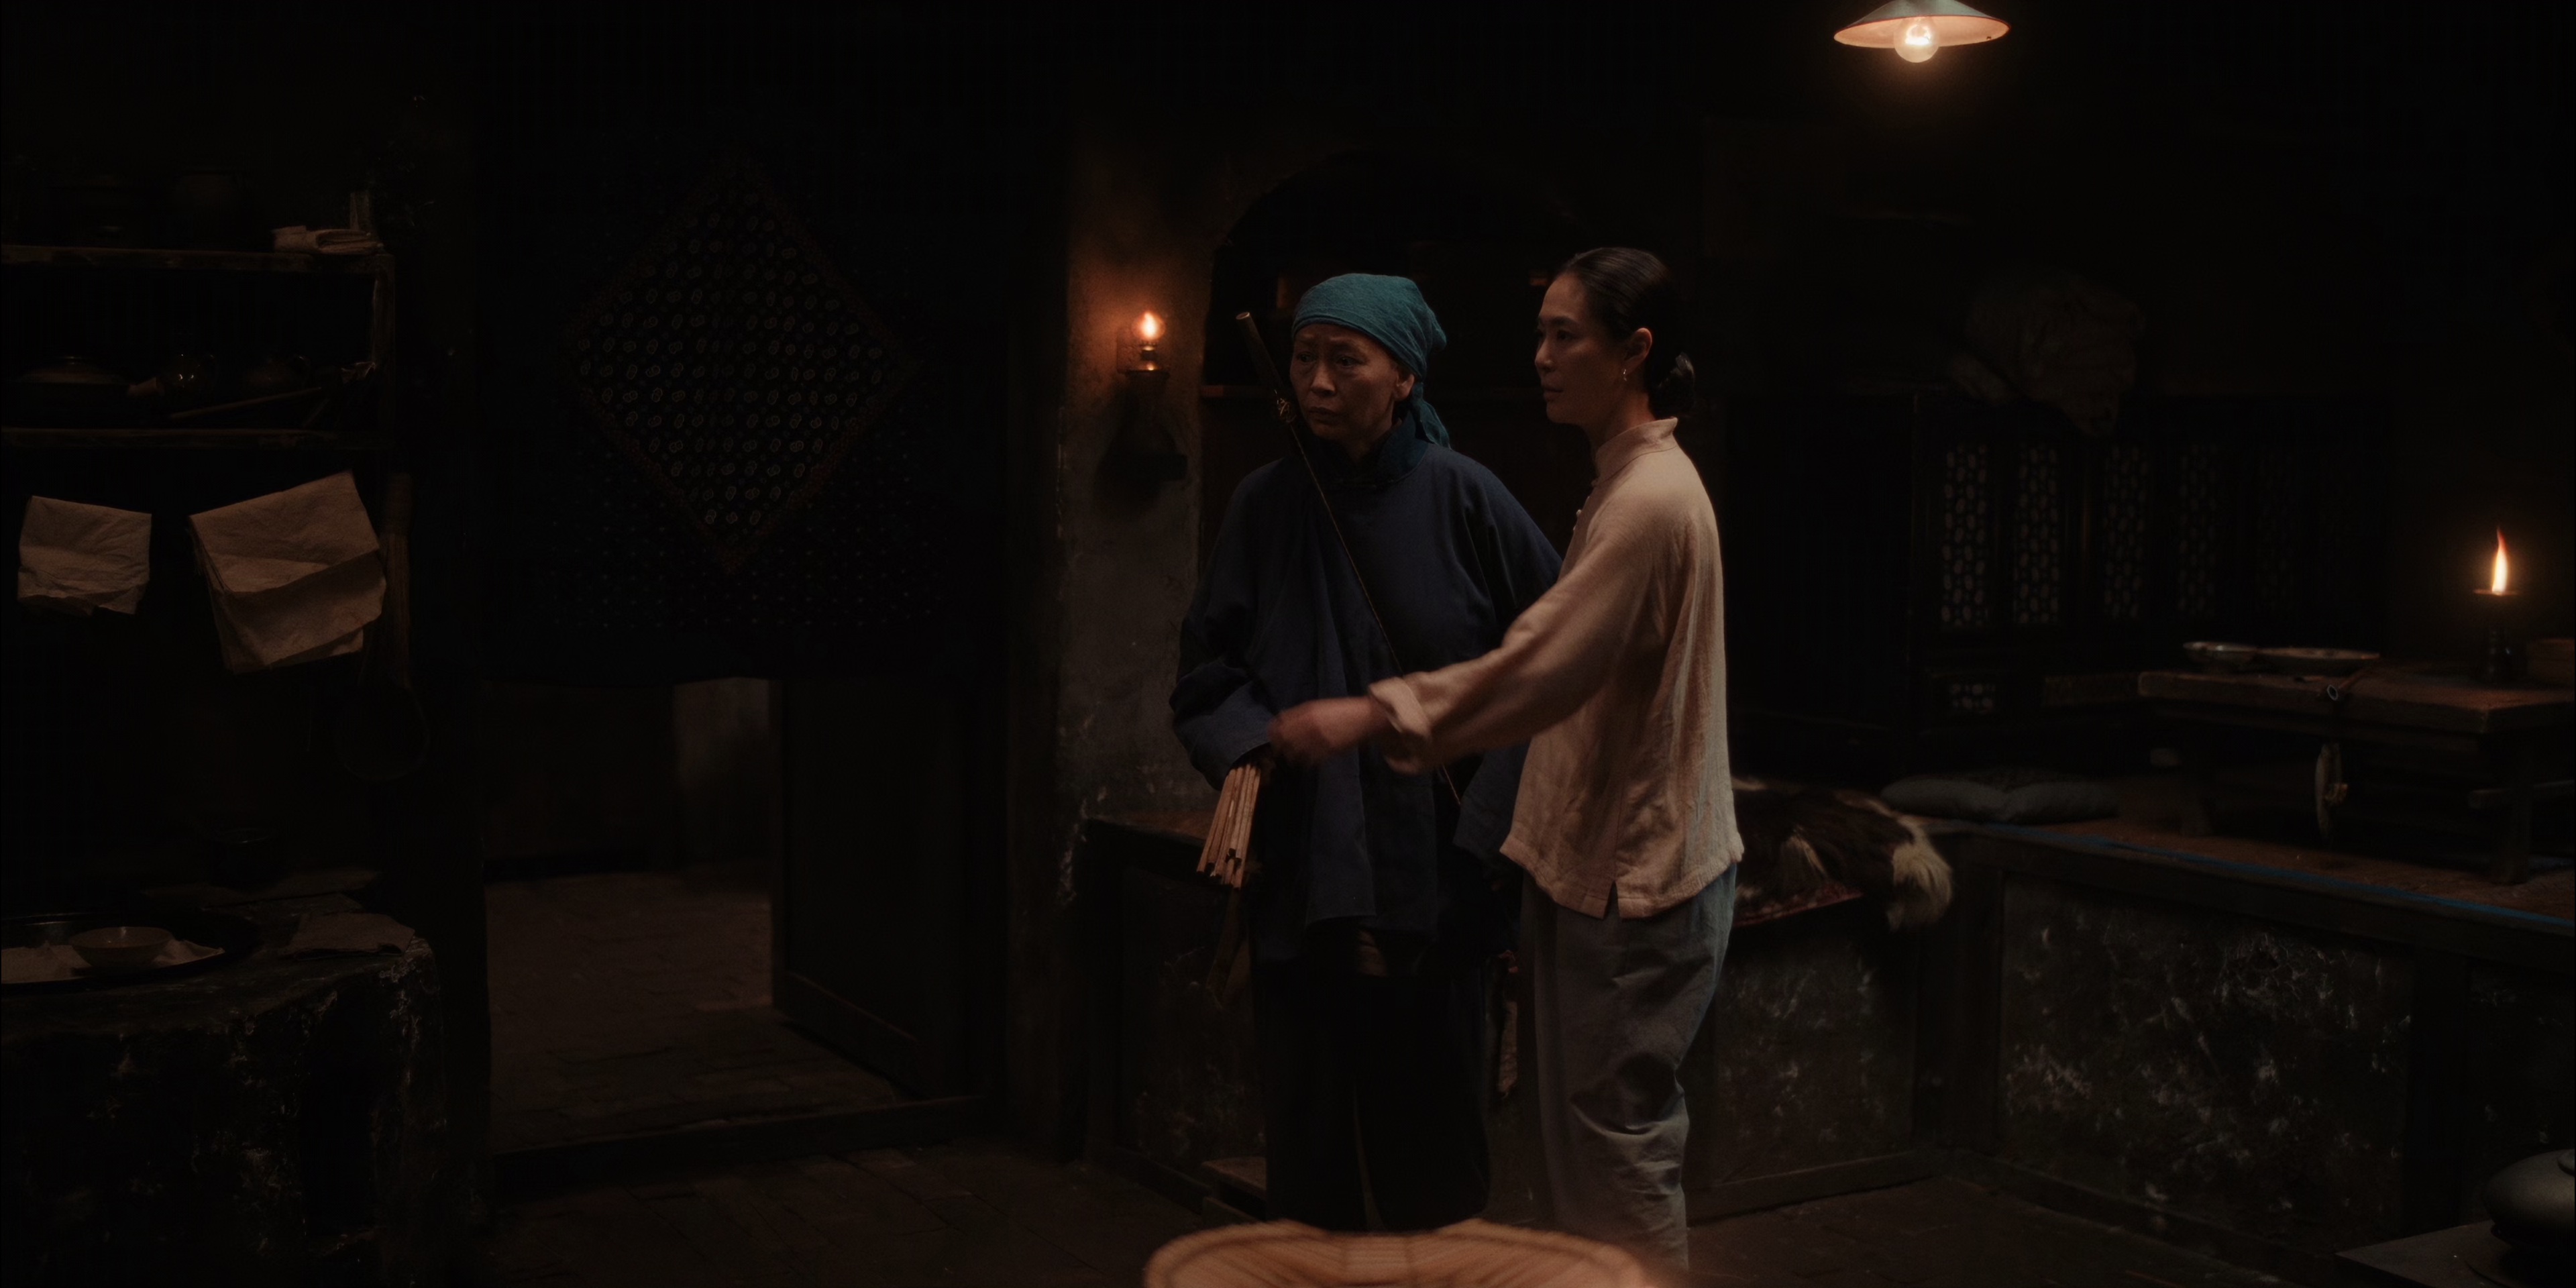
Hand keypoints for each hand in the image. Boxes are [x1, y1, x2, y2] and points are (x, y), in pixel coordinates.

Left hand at [1267, 697, 1390, 765]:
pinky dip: (1304, 762)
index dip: (1272, 732)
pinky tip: (1306, 761)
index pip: (1279, 723)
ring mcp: (1317, 739)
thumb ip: (1300, 713)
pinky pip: (1308, 761)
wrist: (1364, 718)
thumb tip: (1282, 721)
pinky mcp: (1326, 751)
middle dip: (1278, 746)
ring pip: (1293, 752)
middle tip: (1279, 750)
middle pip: (1283, 739)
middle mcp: (1308, 725)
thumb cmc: (1341, 710)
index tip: (1272, 736)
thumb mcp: (1318, 706)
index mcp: (1306, 711)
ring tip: (1292, 757)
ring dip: (1290, 756)